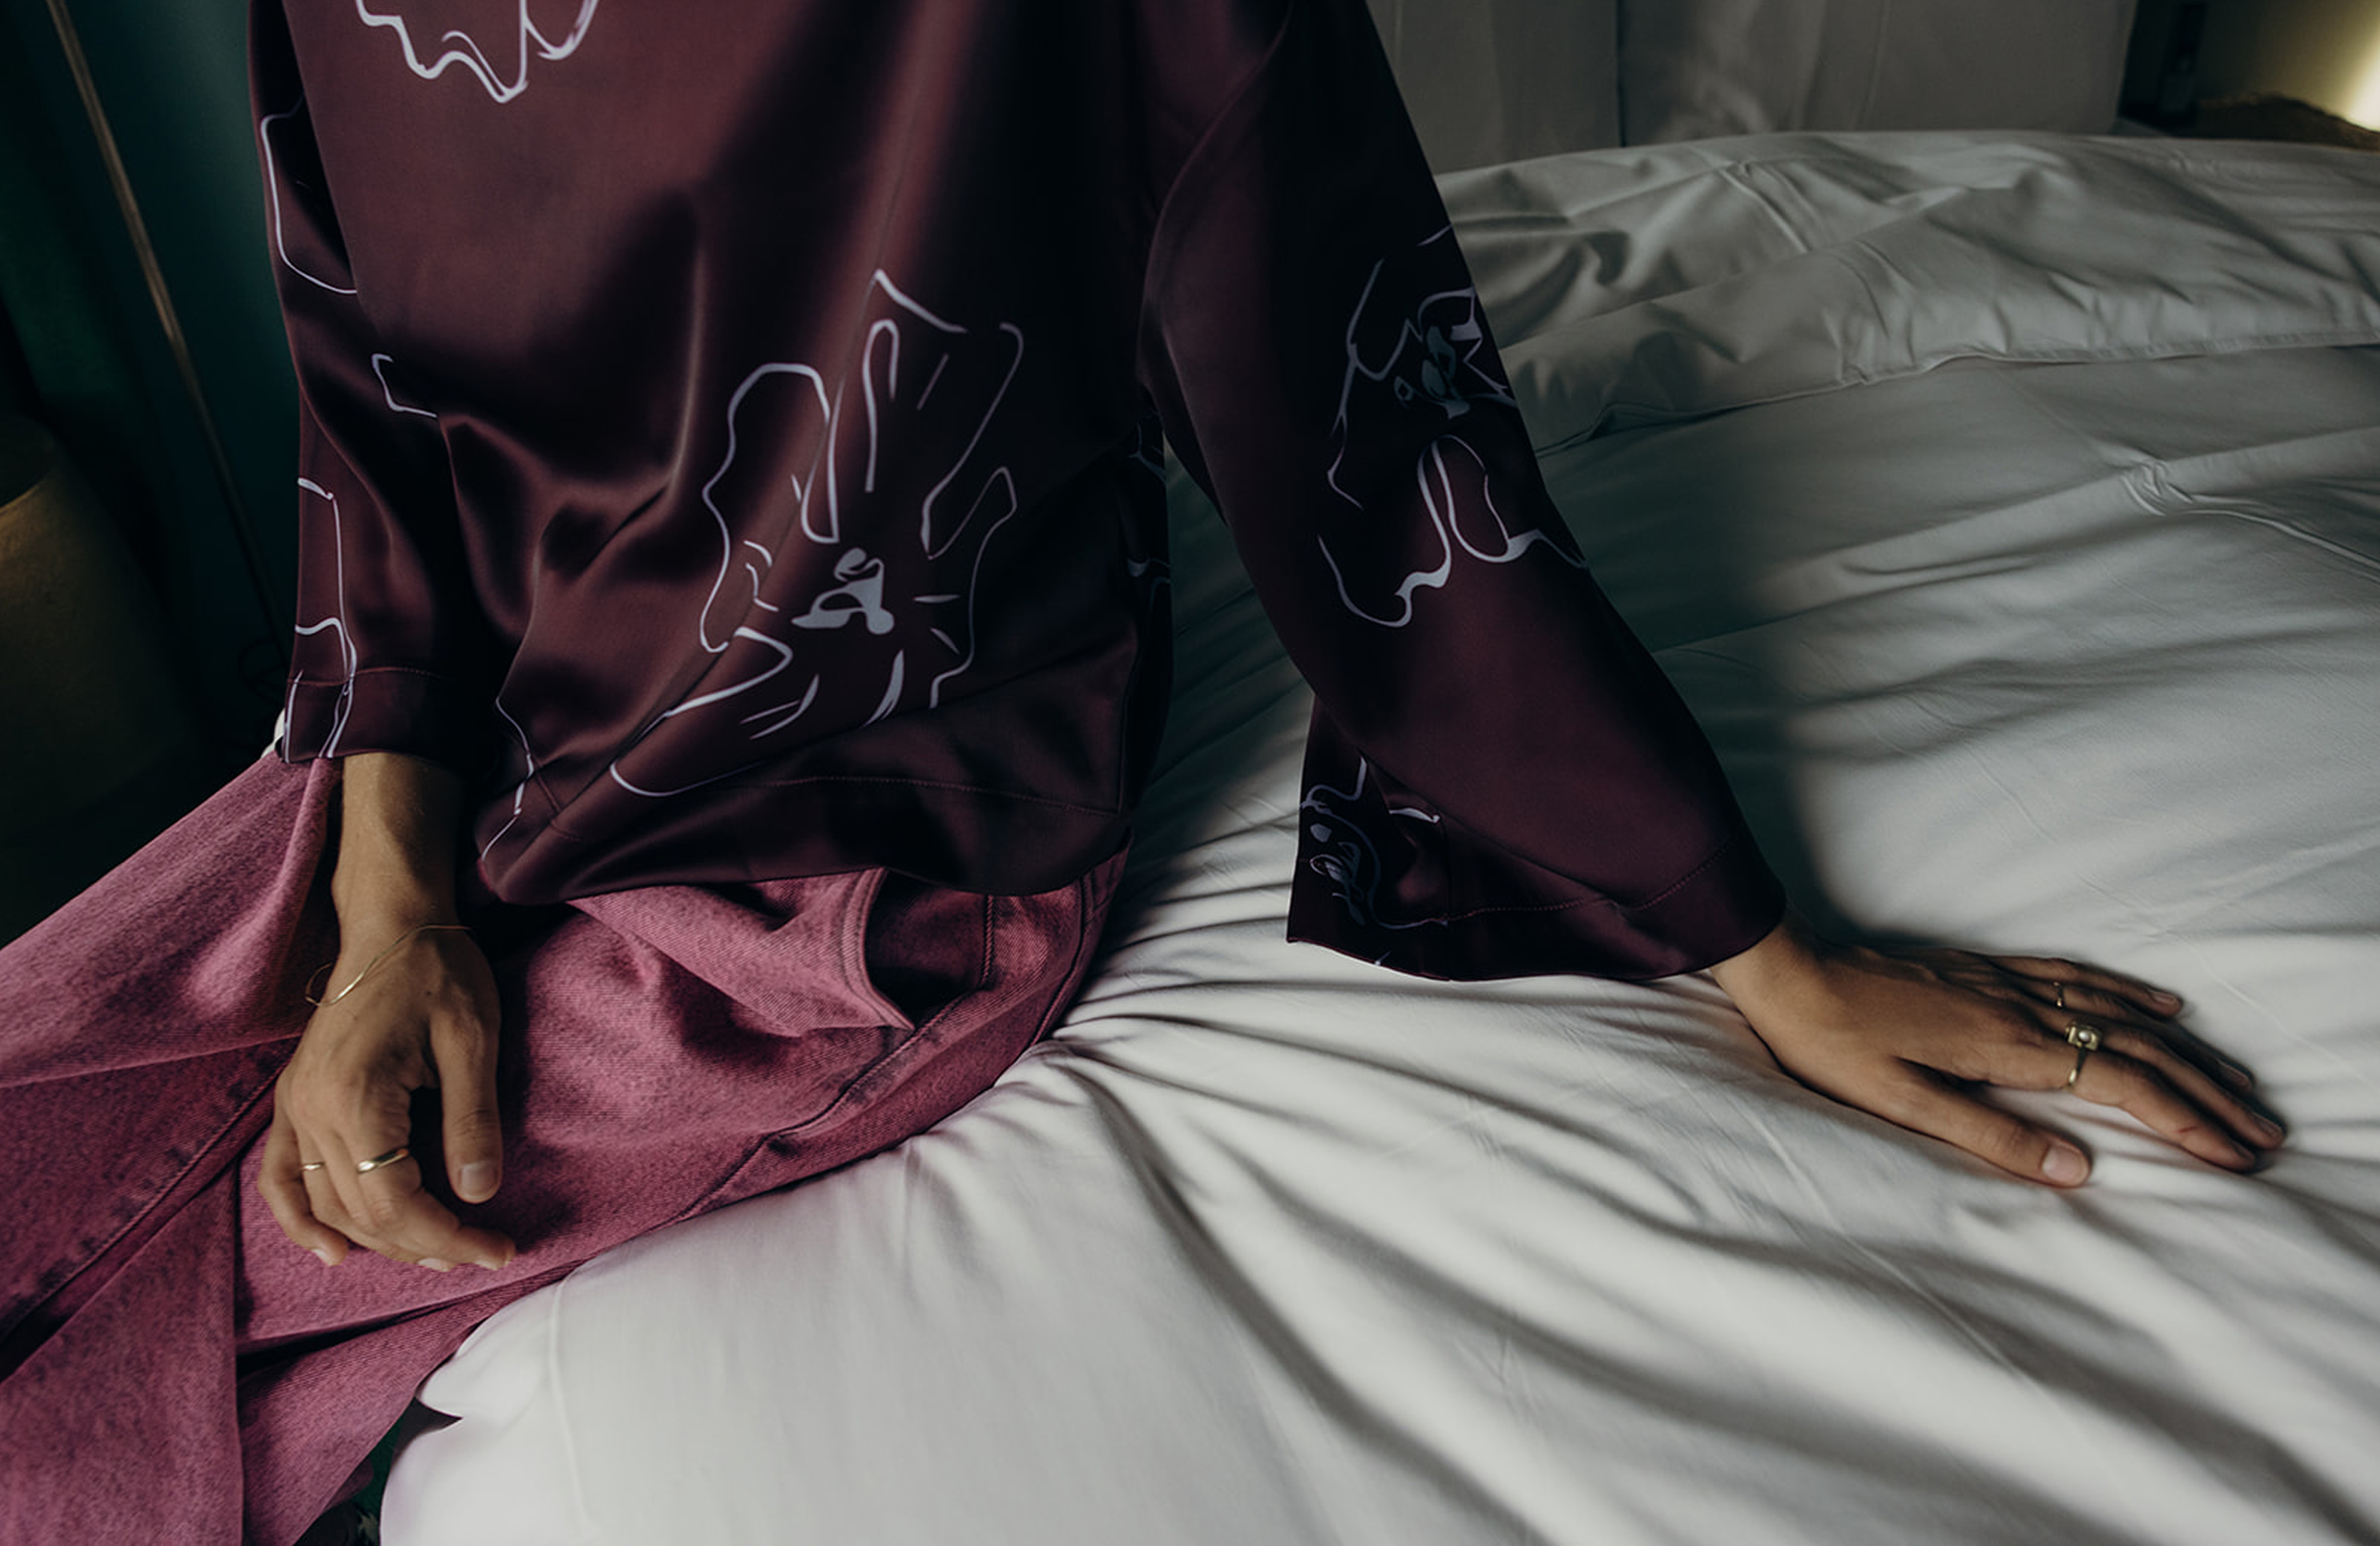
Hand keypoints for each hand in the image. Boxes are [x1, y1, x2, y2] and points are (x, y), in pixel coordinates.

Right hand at [261, 921, 515, 1270]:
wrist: (392, 923)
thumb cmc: (439, 972)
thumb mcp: (473, 1041)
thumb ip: (473, 1120)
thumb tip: (479, 1194)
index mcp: (355, 1097)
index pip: (396, 1202)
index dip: (449, 1237)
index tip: (499, 1250)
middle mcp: (311, 1110)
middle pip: (361, 1213)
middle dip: (424, 1244)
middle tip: (483, 1252)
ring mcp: (295, 1106)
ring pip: (326, 1204)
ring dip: (378, 1239)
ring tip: (437, 1252)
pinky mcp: (294, 1099)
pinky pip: (280, 1177)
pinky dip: (301, 1220)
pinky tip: (332, 1251)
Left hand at [1708, 913, 2284, 1185]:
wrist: (1788, 972)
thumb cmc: (1832, 1043)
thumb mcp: (1900, 1100)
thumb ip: (1987, 1134)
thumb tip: (2073, 1171)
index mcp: (2006, 1047)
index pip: (2121, 1087)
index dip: (2185, 1121)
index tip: (2235, 1155)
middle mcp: (2020, 1009)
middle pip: (2137, 1053)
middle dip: (2207, 1094)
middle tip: (2263, 1133)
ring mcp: (2007, 984)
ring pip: (2120, 1017)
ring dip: (2185, 1052)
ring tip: (2236, 1083)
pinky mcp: (1986, 970)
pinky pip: (2078, 978)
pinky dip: (2129, 995)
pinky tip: (2160, 1008)